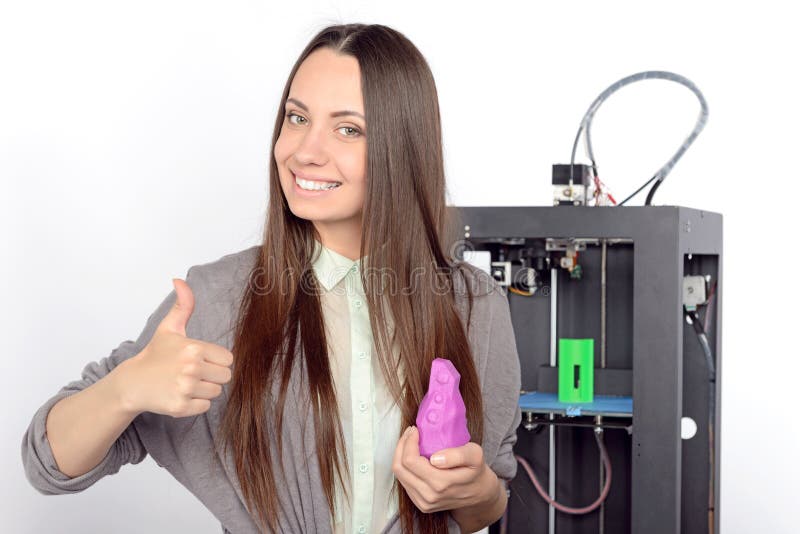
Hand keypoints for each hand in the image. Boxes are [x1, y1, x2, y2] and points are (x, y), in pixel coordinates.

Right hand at [118, 278, 233, 417]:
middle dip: (212, 375)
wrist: (132, 383)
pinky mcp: (181, 407)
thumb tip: (180, 280)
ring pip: (216, 392)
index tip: (200, 359)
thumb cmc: (155, 355)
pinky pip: (205, 407)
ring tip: (185, 382)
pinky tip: (180, 394)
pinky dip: (196, 403)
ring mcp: (185, 389)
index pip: (228, 359)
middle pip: (225, 376)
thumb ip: (183, 305)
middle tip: (193, 372)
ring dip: (204, 389)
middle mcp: (191, 369)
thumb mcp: (169, 328)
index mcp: (193, 348)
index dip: (215, 360)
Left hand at [391, 425, 496, 513]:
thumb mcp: (475, 455)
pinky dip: (405, 467)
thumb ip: (458, 455)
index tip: (415, 430)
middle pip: (400, 468)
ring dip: (401, 455)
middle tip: (411, 433)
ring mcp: (424, 502)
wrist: (480, 494)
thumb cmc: (476, 471)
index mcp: (441, 483)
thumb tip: (435, 458)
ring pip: (399, 475)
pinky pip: (404, 483)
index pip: (410, 461)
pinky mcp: (421, 504)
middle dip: (402, 446)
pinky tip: (413, 456)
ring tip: (411, 442)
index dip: (408, 442)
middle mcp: (429, 496)